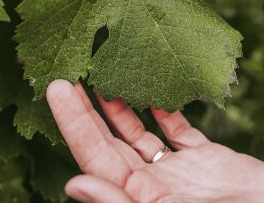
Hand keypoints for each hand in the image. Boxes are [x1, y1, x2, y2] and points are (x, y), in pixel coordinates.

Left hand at [46, 80, 263, 202]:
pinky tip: (152, 88)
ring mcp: (179, 171)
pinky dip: (164, 108)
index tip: (56, 86)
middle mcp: (154, 185)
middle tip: (68, 72)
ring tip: (102, 73)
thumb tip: (73, 183)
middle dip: (87, 107)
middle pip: (110, 140)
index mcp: (140, 199)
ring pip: (140, 131)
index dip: (73, 122)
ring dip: (121, 104)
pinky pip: (178, 129)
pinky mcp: (207, 158)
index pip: (94, 156)